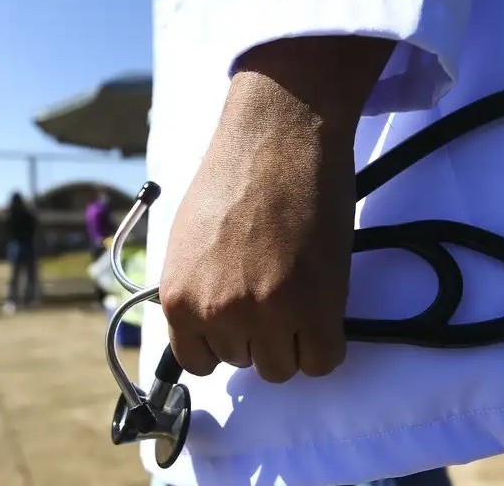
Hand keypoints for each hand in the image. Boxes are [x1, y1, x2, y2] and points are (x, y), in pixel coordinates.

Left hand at [158, 36, 393, 382]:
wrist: (279, 136)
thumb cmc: (234, 174)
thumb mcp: (188, 241)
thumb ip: (195, 288)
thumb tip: (206, 320)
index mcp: (179, 298)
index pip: (199, 361)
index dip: (224, 341)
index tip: (240, 321)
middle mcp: (217, 313)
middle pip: (244, 362)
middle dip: (260, 334)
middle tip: (275, 290)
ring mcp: (266, 314)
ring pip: (282, 367)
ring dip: (293, 338)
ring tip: (300, 293)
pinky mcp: (315, 308)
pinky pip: (321, 360)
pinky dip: (325, 343)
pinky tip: (324, 309)